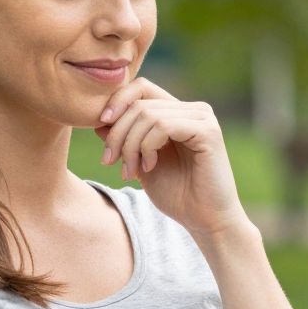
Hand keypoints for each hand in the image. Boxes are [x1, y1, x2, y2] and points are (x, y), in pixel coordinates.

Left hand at [92, 78, 254, 242]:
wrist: (205, 220)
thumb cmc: (177, 194)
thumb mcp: (140, 163)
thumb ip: (125, 140)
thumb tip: (99, 120)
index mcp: (178, 112)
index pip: (141, 88)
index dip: (116, 102)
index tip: (100, 127)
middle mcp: (192, 109)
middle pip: (139, 102)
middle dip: (118, 133)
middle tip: (110, 162)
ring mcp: (202, 118)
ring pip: (148, 114)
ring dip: (130, 145)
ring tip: (130, 171)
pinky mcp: (208, 131)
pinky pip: (163, 126)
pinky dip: (147, 146)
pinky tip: (149, 167)